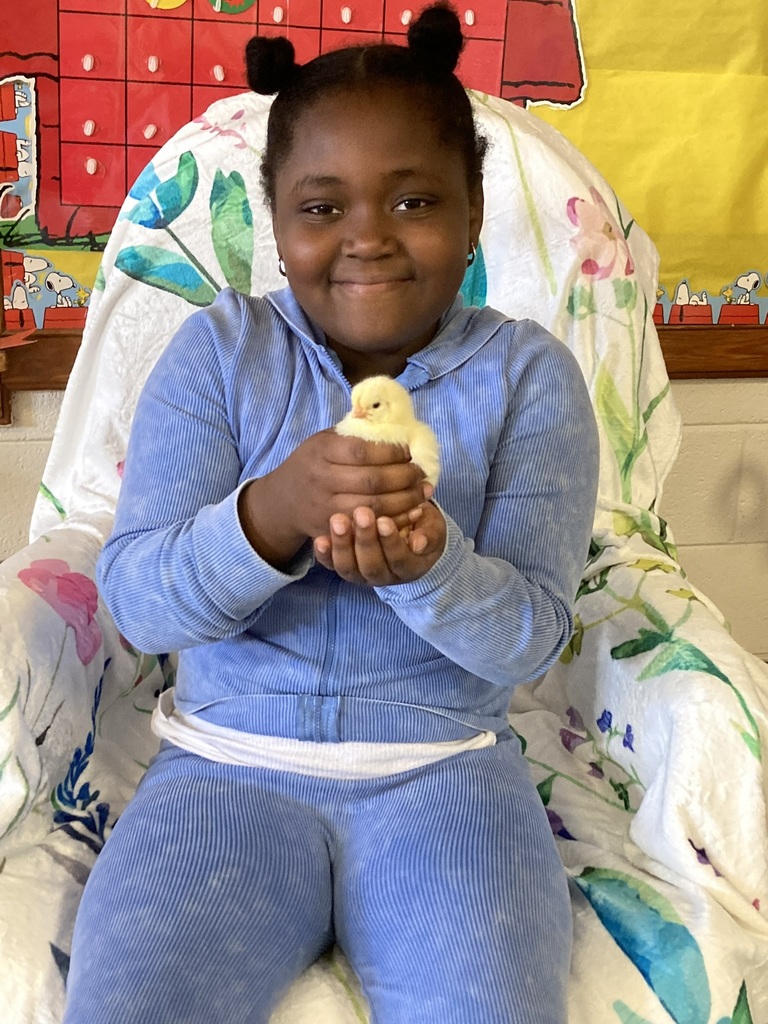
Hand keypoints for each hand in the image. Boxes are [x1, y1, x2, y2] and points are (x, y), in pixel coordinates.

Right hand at [238, 430, 430, 566]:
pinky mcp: (333, 530)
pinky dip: (395, 520)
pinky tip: (412, 511)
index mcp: (321, 451)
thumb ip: (354, 433)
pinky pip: (370, 528)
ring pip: (375, 507)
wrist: (283, 500)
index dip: (392, 452)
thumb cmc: (312, 464)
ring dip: (406, 500)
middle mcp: (322, 480)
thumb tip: (394, 421)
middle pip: (373, 481)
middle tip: (421, 473)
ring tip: (423, 491)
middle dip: (405, 476)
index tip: (410, 450)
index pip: (363, 451)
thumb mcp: (324, 440)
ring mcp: (326, 508)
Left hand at [314, 501, 446, 585]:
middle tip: (361, 513)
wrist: (406, 532)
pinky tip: (318, 539)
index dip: (391, 542)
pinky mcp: (344, 565)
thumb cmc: (421, 526)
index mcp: (408, 567)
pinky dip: (324, 554)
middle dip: (365, 540)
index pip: (399, 559)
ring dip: (342, 545)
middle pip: (371, 565)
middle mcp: (383, 576)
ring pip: (349, 568)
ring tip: (338, 520)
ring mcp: (361, 574)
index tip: (384, 520)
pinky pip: (331, 565)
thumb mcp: (433, 528)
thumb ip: (430, 534)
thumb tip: (419, 543)